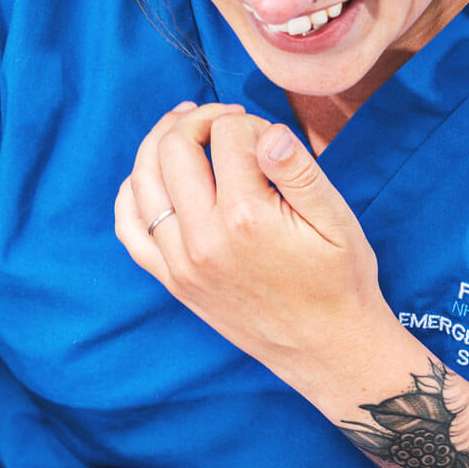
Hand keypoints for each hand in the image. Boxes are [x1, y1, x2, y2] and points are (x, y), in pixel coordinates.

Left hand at [115, 102, 392, 394]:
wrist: (326, 350)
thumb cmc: (339, 282)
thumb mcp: (337, 221)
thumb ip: (300, 171)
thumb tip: (268, 133)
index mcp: (246, 218)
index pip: (227, 136)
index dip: (250, 123)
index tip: (271, 138)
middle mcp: (203, 239)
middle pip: (174, 149)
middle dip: (197, 119)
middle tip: (225, 117)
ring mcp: (180, 262)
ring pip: (143, 181)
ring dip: (159, 143)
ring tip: (183, 126)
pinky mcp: (172, 280)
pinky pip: (129, 229)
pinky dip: (131, 194)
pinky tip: (149, 175)